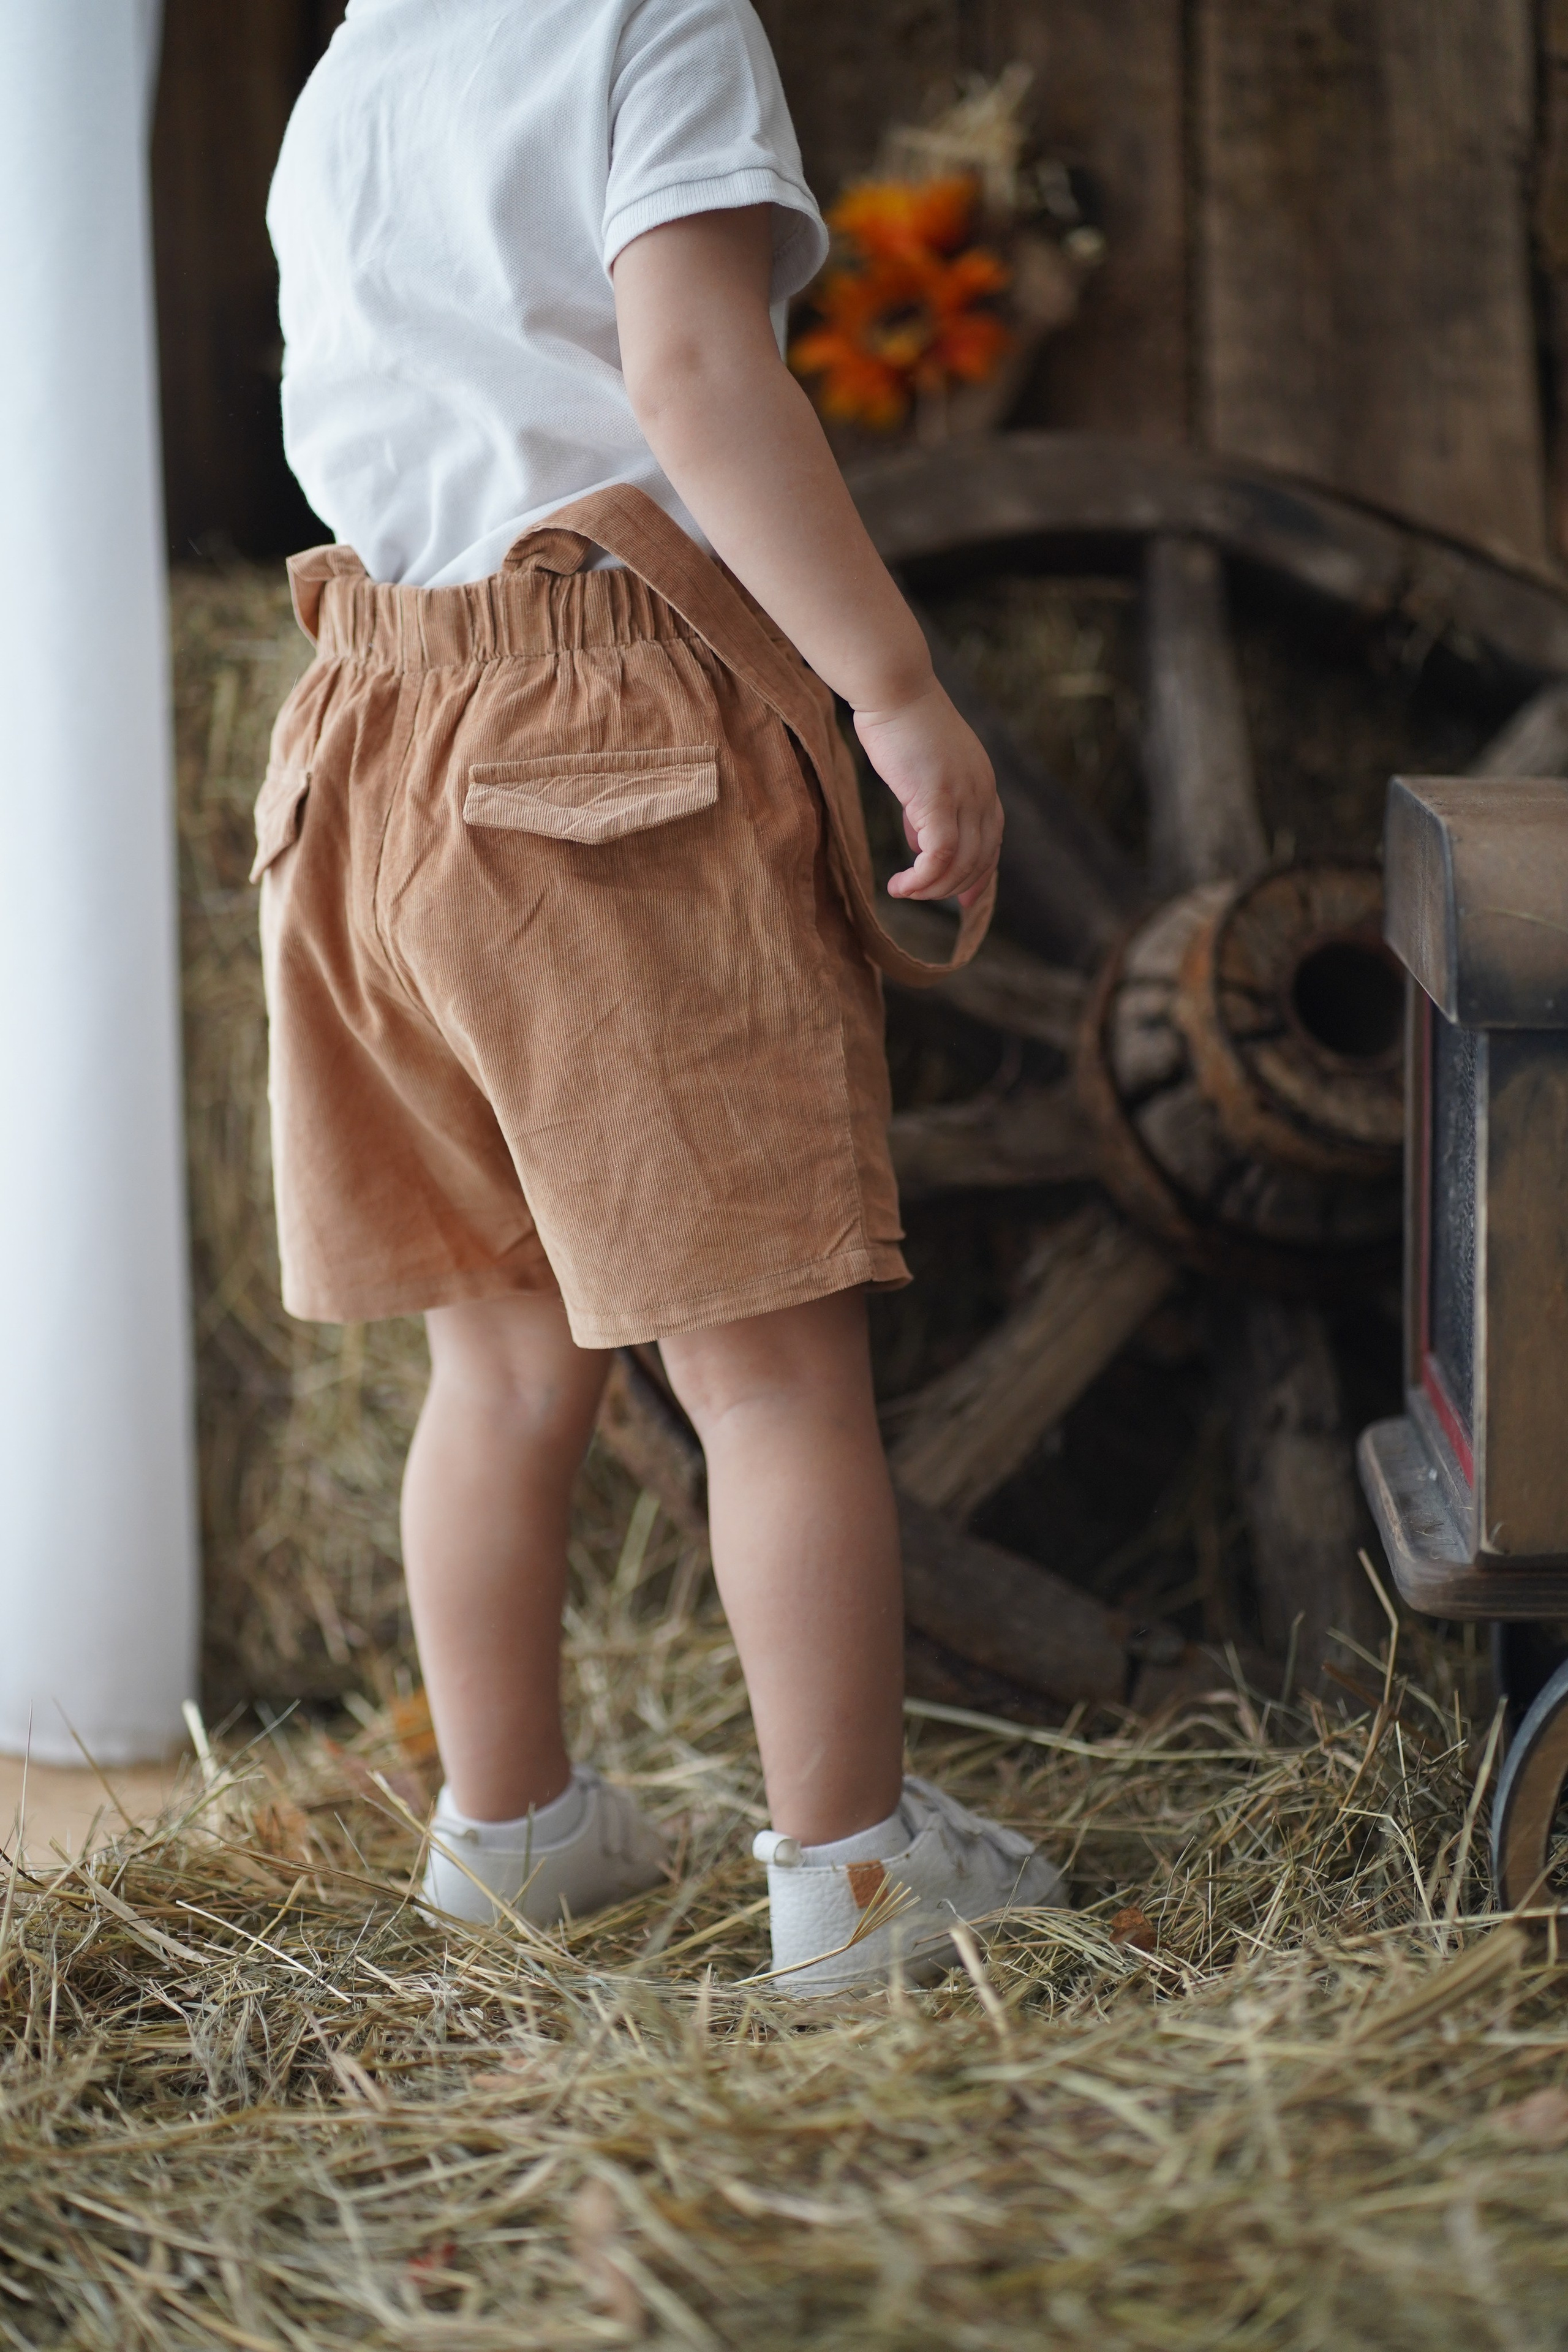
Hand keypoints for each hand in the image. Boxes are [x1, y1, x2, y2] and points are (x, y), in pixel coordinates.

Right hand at [854, 680, 1002, 905]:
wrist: (894, 686)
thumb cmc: (898, 721)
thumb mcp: (920, 770)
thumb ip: (925, 807)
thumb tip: (919, 841)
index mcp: (982, 781)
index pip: (993, 839)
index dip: (981, 874)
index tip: (966, 900)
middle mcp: (981, 790)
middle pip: (981, 858)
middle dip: (952, 887)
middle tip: (918, 895)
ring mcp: (963, 794)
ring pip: (961, 863)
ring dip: (932, 888)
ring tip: (905, 892)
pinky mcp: (938, 797)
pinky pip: (937, 856)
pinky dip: (921, 879)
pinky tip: (899, 885)